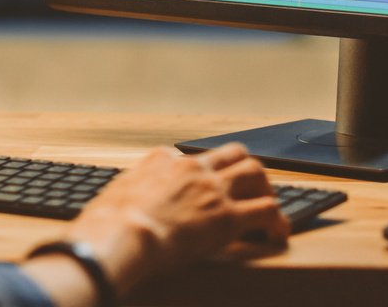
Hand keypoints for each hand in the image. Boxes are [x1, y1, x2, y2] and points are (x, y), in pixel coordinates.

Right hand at [60, 144, 287, 294]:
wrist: (121, 234)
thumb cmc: (108, 223)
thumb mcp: (112, 195)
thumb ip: (126, 192)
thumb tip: (118, 204)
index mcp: (161, 160)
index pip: (189, 156)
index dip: (201, 172)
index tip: (204, 186)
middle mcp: (191, 167)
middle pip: (232, 154)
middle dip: (244, 168)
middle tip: (251, 187)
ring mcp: (212, 189)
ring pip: (255, 173)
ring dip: (265, 188)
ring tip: (269, 208)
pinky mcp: (227, 215)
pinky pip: (266, 211)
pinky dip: (277, 221)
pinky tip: (278, 234)